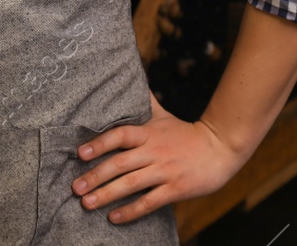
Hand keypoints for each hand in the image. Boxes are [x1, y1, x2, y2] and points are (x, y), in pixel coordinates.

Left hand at [70, 94, 249, 224]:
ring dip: (107, 194)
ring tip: (87, 203)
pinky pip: (149, 202)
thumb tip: (133, 77)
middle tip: (75, 187)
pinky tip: (114, 217)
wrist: (221, 148)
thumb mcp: (164, 115)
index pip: (119, 135)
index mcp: (149, 133)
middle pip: (120, 163)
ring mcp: (165, 171)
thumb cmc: (187, 133)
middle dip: (95, 176)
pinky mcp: (175, 189)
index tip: (80, 153)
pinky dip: (131, 211)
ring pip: (131, 184)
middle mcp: (154, 151)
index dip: (99, 143)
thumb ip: (146, 102)